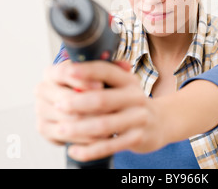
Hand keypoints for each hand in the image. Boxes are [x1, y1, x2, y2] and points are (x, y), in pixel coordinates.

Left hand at [35, 60, 165, 161]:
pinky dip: (89, 150)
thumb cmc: (131, 101)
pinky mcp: (137, 138)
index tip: (67, 73)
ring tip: (60, 129)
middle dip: (77, 103)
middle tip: (57, 105)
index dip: (86, 71)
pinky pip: (109, 146)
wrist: (160, 122)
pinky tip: (74, 150)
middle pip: (103, 99)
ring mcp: (137, 118)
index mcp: (128, 80)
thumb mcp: (123, 83)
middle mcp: (135, 97)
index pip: (107, 71)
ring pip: (104, 125)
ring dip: (79, 128)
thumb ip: (103, 76)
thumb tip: (71, 67)